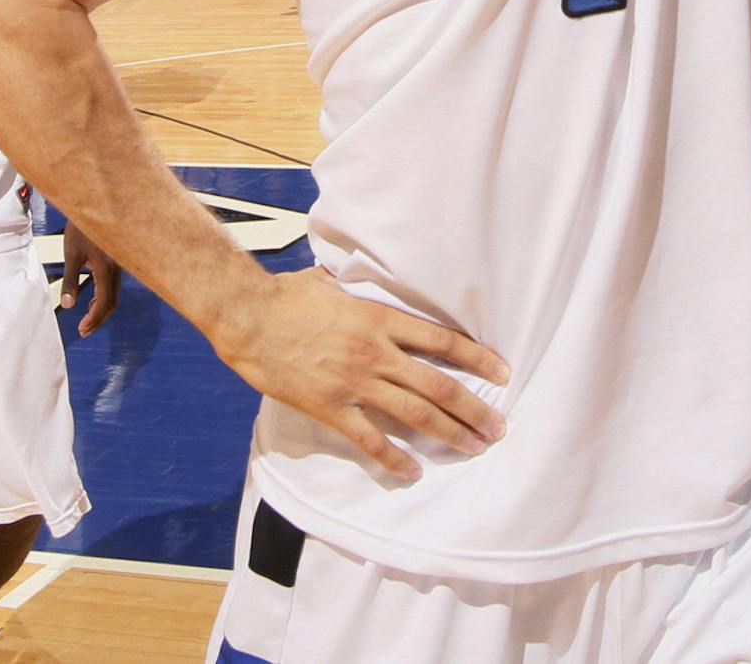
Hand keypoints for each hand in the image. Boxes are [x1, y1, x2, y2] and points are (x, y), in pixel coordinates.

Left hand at [57, 221, 120, 335]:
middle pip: (112, 303)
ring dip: (101, 310)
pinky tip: (93, 301)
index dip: (94, 319)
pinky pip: (114, 286)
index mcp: (106, 269)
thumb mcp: (71, 254)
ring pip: (114, 295)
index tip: (81, 329)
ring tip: (86, 321)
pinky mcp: (116, 261)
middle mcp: (116, 269)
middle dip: (98, 319)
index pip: (104, 303)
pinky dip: (104, 298)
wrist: (95, 204)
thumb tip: (68, 306)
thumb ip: (70, 281)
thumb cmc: (81, 227)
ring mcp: (118, 265)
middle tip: (84, 331)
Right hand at [212, 267, 508, 479]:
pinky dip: (394, 457)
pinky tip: (413, 470)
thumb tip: (365, 279)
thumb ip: (357, 290)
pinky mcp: (330, 407)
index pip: (441, 341)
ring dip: (449, 432)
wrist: (247, 316)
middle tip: (498, 426)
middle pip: (437, 384)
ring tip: (474, 447)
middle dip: (473, 408)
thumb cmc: (286, 296)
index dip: (476, 359)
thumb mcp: (332, 283)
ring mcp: (354, 382)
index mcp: (379, 319)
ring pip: (414, 413)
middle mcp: (375, 352)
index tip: (502, 372)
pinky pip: (370, 438)